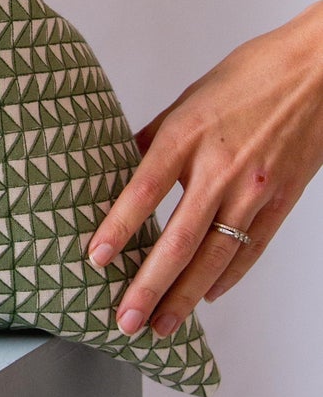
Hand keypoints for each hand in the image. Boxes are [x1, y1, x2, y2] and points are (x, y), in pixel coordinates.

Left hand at [89, 2, 322, 339]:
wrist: (317, 71)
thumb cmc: (253, 74)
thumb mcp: (190, 98)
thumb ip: (157, 137)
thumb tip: (123, 166)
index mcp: (187, 135)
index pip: (143, 191)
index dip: (118, 228)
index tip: (95, 258)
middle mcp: (219, 168)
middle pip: (178, 240)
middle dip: (148, 286)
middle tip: (124, 320)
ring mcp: (254, 189)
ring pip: (214, 257)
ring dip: (184, 297)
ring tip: (160, 325)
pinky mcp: (282, 201)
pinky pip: (250, 249)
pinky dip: (227, 278)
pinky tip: (206, 297)